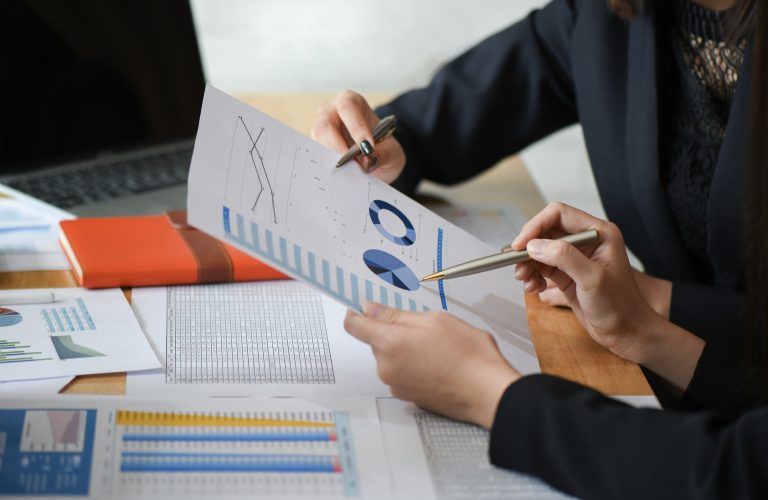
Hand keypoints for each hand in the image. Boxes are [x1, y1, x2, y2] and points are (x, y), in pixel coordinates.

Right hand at [311, 91, 405, 183]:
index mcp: (353, 103)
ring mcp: (321, 129)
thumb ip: (383, 155)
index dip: (356, 126)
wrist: (376, 160)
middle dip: (337, 146)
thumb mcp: (392, 153)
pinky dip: (325, 165)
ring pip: (316, 140)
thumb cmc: (383, 148)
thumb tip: (366, 162)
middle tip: (351, 165)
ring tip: (346, 172)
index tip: (367, 148)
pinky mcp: (316, 145)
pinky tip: (337, 176)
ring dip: (330, 157)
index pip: (348, 107)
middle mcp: (332, 112)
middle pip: (324, 123)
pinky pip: (315, 154)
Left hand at [344, 303, 519, 428]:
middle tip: (423, 329)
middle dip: (393, 332)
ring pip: (390, 357)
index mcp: (390, 344)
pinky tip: (437, 364)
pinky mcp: (407, 397)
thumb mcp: (435, 320)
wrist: (488, 393)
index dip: (356, 313)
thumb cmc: (469, 356)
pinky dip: (413, 366)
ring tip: (437, 348)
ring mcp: (396, 385)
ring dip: (405, 349)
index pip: (355, 326)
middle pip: (376, 342)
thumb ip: (397, 315)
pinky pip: (401, 373)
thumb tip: (371, 309)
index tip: (362, 307)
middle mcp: (387, 367)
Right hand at [512, 202, 702, 392]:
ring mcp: (575, 257)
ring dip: (528, 263)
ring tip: (524, 280)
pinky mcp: (567, 274)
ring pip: (540, 250)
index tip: (520, 245)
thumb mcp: (592, 279)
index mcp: (598, 233)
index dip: (536, 226)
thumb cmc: (619, 306)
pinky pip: (542, 266)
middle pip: (546, 231)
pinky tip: (532, 287)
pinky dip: (532, 275)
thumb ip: (564, 257)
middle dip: (529, 247)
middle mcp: (586, 241)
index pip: (559, 215)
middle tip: (518, 265)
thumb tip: (534, 246)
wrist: (626, 332)